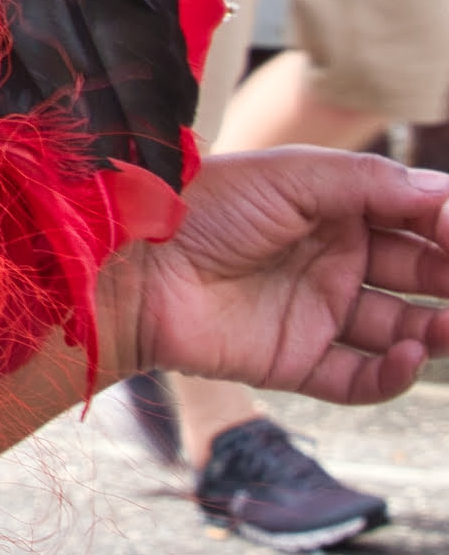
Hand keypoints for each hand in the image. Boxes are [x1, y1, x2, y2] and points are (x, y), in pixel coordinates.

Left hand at [113, 148, 448, 406]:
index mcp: (337, 208)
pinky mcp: (297, 360)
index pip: (416, 219)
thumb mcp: (293, 176)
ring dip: (436, 330)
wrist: (136, 264)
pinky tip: (407, 355)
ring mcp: (318, 312)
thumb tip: (445, 193)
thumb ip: (372, 183)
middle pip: (419, 275)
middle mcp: (335, 260)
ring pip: (401, 329)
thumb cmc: (205, 205)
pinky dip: (393, 375)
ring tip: (448, 327)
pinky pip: (360, 378)